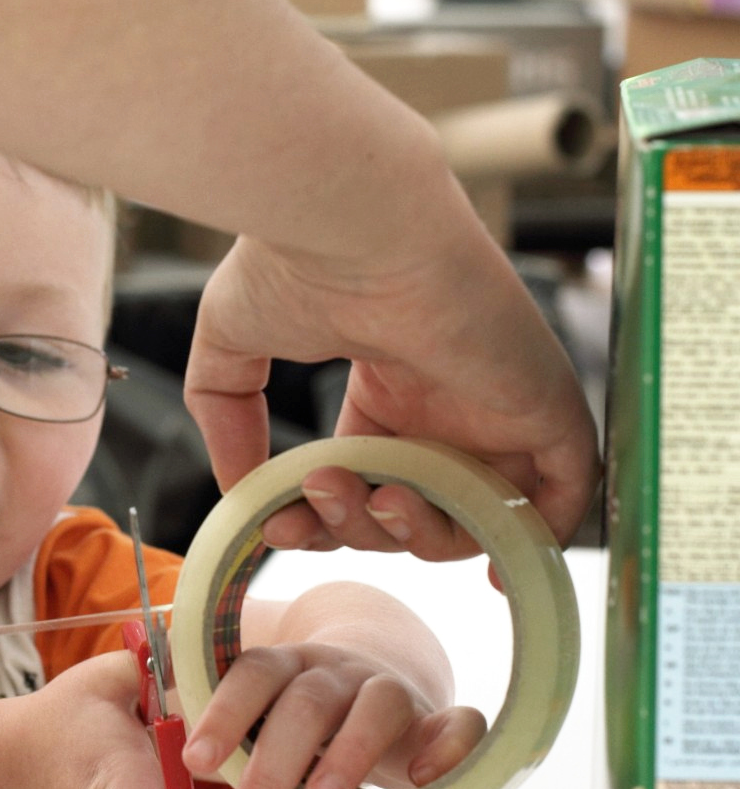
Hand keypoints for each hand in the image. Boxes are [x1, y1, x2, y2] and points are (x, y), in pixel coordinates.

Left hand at [182, 640, 486, 788]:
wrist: (379, 681)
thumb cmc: (303, 718)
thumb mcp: (259, 718)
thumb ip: (221, 731)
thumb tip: (165, 749)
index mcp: (282, 667)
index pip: (249, 676)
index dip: (223, 715)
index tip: (195, 762)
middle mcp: (334, 672)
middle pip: (303, 703)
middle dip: (273, 764)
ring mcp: (387, 689)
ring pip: (375, 706)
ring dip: (348, 753)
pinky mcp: (438, 718)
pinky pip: (460, 723)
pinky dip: (451, 747)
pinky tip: (424, 779)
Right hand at [183, 220, 600, 562]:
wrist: (351, 222)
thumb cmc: (291, 262)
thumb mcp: (231, 348)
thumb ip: (228, 416)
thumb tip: (236, 488)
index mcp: (386, 380)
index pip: (369, 477)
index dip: (325, 517)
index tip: (278, 523)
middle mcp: (445, 395)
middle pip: (416, 506)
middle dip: (359, 527)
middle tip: (316, 501)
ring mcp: (494, 402)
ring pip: (473, 512)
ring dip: (417, 536)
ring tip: (371, 501)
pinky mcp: (541, 404)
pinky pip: (560, 493)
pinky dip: (533, 536)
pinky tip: (489, 566)